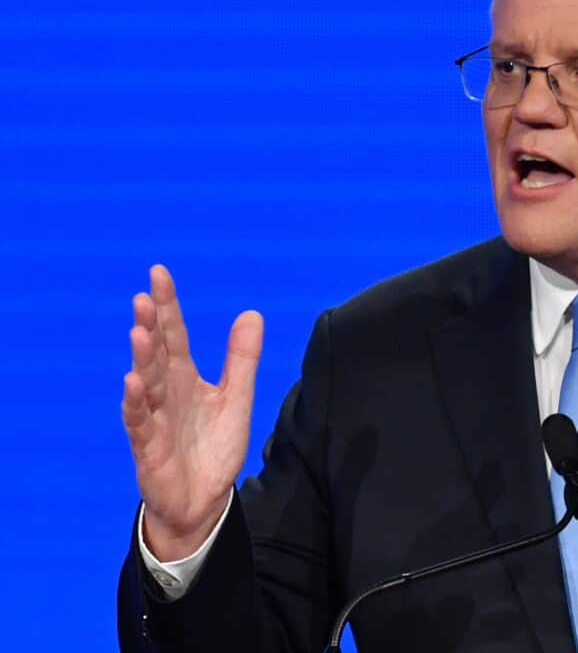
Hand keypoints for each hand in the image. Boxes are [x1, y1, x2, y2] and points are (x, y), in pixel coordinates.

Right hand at [121, 265, 262, 559]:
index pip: (174, 334)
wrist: (205, 499)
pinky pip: (139, 422)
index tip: (158, 273)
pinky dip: (136, 404)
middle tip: (143, 295)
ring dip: (141, 359)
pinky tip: (132, 383)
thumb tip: (251, 313)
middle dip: (149, 324)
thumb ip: (242, 358)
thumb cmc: (214, 447)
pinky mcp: (148, 447)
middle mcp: (165, 392)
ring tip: (140, 332)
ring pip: (145, 383)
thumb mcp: (237, 397)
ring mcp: (154, 418)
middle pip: (156, 352)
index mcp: (184, 377)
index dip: (167, 305)